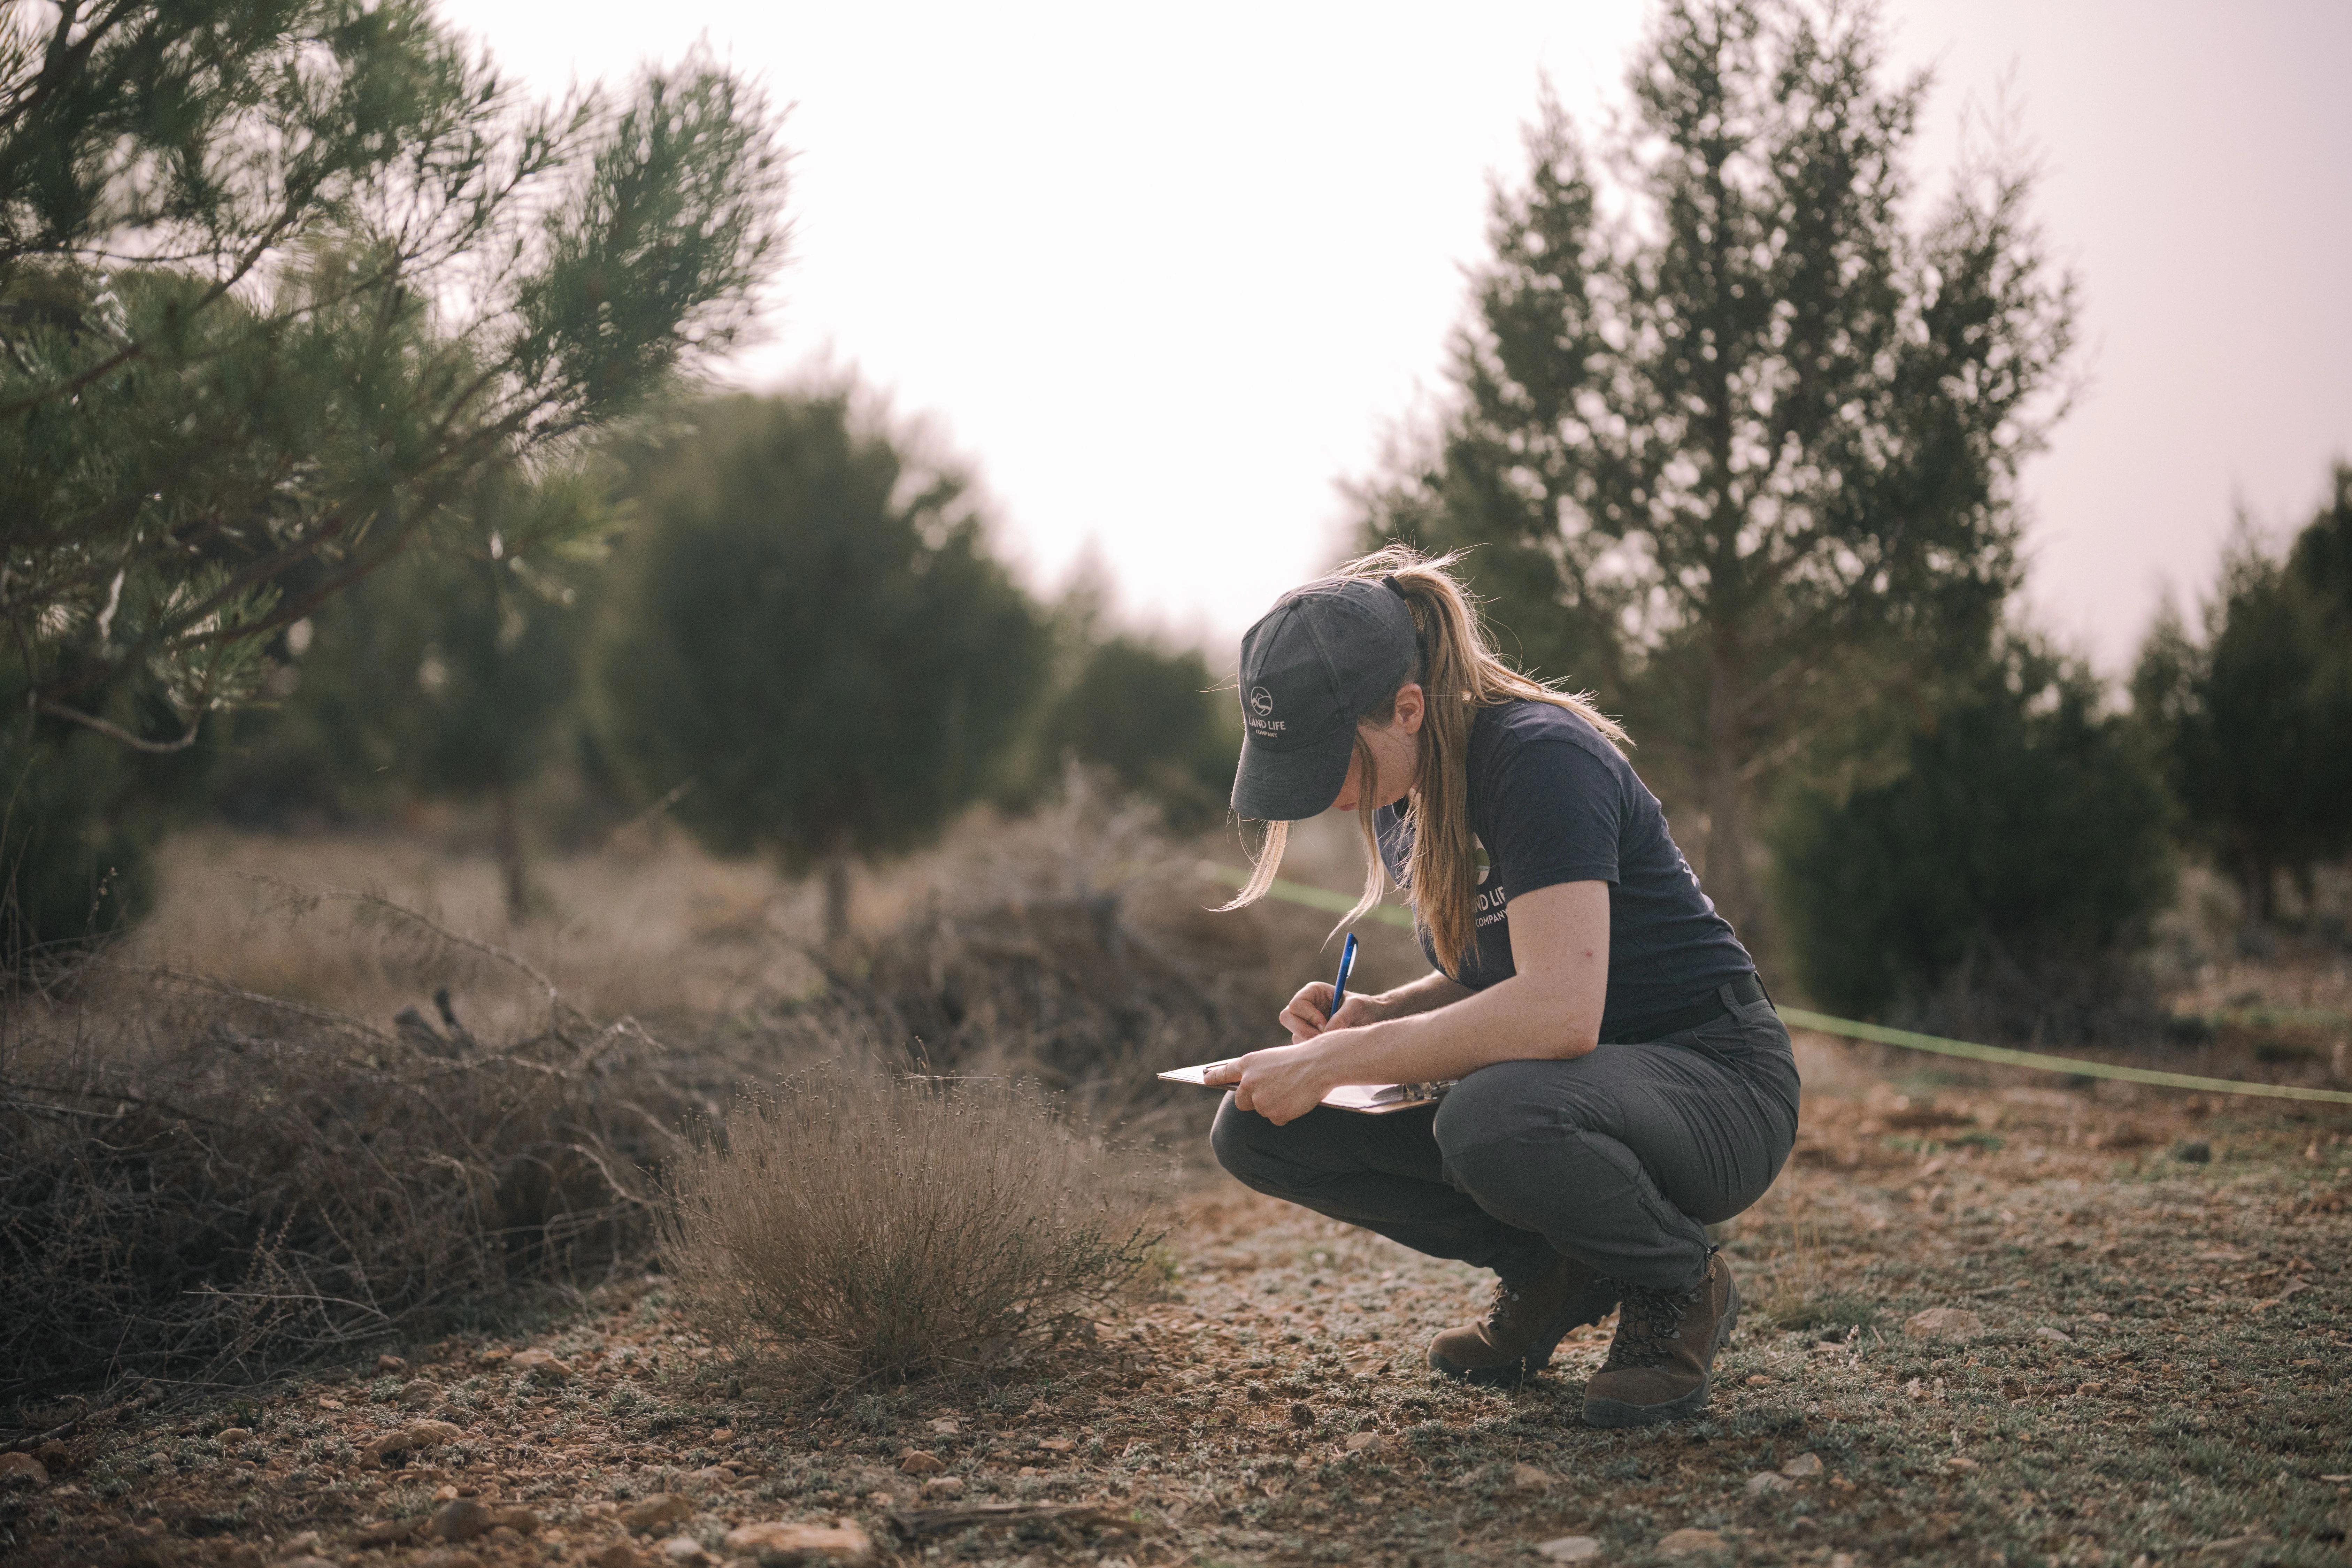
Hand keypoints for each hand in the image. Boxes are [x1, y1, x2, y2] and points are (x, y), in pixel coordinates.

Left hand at [1203, 1039, 1334, 1125]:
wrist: (1319, 1064)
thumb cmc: (1300, 1059)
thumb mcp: (1272, 1060)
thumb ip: (1258, 1074)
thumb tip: (1253, 1091)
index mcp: (1248, 1064)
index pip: (1225, 1073)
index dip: (1214, 1077)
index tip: (1205, 1079)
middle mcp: (1248, 1082)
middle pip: (1241, 1102)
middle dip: (1253, 1101)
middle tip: (1272, 1093)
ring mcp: (1260, 1100)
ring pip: (1262, 1111)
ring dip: (1275, 1106)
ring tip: (1292, 1091)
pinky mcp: (1273, 1113)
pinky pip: (1277, 1119)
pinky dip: (1286, 1113)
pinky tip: (1296, 1100)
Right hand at [1278, 981, 1383, 1042]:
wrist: (1373, 1020)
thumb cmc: (1366, 1008)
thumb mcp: (1358, 1006)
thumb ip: (1342, 1016)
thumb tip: (1327, 1032)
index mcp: (1313, 992)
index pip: (1296, 1005)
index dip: (1309, 1016)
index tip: (1326, 1025)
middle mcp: (1305, 1006)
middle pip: (1287, 1018)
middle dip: (1304, 1031)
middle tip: (1324, 1038)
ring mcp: (1305, 1023)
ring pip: (1294, 1035)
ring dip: (1311, 1041)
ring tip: (1333, 1041)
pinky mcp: (1309, 1037)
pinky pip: (1302, 1047)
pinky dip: (1314, 1049)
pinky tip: (1331, 1046)